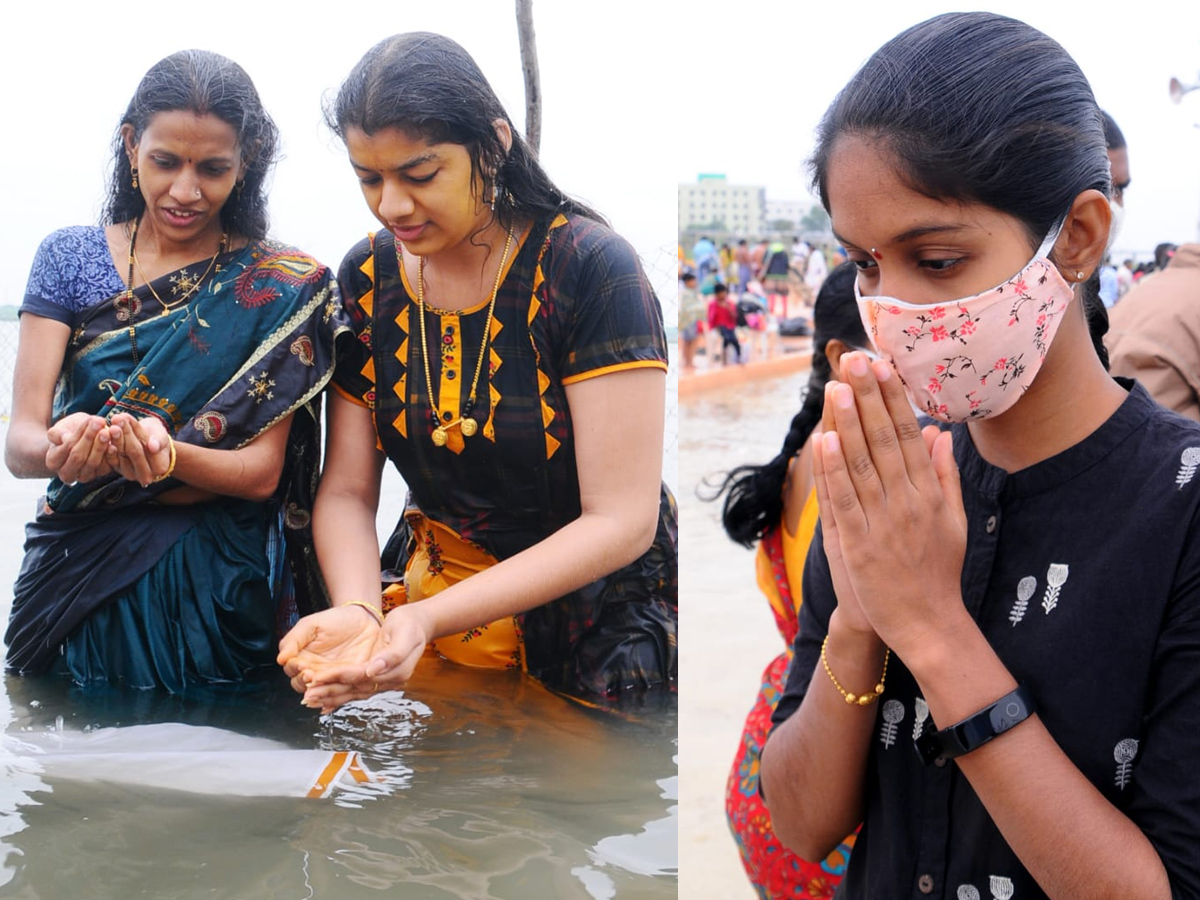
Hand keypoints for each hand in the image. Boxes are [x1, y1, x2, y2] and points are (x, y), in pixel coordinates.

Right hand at [45, 412, 116, 483]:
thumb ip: (59, 433)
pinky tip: (114, 444)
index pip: (67, 448)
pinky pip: (106, 467)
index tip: (90, 420)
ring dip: (101, 446)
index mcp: (53, 461)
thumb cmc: (68, 432)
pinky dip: (111, 455)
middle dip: (90, 439)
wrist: (81, 438)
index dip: (79, 434)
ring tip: (108, 431)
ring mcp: (84, 476)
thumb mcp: (60, 428)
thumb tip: (65, 438)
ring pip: (93, 463)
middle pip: (79, 458)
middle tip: (101, 423)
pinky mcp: (99, 475)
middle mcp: (67, 473)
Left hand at [107, 413, 171, 486]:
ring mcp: (130, 474)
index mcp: (159, 467)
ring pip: (120, 454)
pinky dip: (107, 446)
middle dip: (123, 433)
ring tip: (110, 422)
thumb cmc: (157, 437)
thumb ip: (160, 440)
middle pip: (132, 452)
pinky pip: (111, 459)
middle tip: (116, 419)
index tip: (125, 417)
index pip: (144, 449)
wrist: (150, 442)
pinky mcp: (119, 470)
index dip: (133, 433)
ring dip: (114, 437)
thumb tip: (153, 447)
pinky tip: (104, 433)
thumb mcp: (161, 434)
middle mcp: (145, 475)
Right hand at [277, 605, 384, 712]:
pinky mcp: (348, 682)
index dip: (295, 669)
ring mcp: (331, 678)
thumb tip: (281, 658)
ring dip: (320, 692)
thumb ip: (294, 639)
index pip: (292, 670)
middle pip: (303, 685)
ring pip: (320, 693)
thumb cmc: (336, 620)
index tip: (301, 665)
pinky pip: (340, 694)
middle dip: (305, 682)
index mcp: (302, 658)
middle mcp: (315, 671)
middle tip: (311, 675)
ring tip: (322, 685)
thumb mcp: (311, 624)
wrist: (364, 620)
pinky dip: (336, 699)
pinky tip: (333, 699)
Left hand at [291, 603, 432, 713]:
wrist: (417, 624)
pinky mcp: (374, 678)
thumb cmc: (411, 625)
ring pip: (352, 692)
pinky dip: (338, 696)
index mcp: (397, 671)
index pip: (363, 676)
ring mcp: (381, 681)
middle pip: (355, 688)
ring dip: (331, 697)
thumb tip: (373, 670)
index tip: (321, 676)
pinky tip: (323, 703)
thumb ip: (392, 654)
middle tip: (308, 694)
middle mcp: (388, 681)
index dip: (341, 676)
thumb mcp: (405, 634)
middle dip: (330, 691)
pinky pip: (354, 689)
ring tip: (309, 699)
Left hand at [817, 351, 967, 653]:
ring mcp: (883, 522)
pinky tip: (823, 441)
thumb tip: (939, 434)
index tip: (883, 366)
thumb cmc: (938, 572)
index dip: (894, 399)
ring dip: (847, 424)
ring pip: (861, 464)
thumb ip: (945, 476)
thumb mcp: (954, 521)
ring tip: (836, 388)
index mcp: (930, 493)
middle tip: (855, 360)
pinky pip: (844, 501)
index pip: (908, 435)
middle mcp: (908, 501)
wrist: (928, 624)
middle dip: (869, 398)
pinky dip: (833, 470)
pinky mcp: (859, 544)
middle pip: (884, 440)